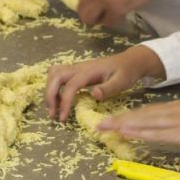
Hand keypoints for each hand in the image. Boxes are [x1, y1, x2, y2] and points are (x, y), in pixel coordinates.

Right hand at [44, 45, 164, 121]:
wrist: (129, 61)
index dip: (65, 101)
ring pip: (54, 73)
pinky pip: (59, 75)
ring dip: (50, 90)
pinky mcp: (77, 70)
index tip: (63, 117)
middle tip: (52, 114)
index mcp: (89, 71)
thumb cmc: (126, 72)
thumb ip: (107, 88)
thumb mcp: (121, 82)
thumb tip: (93, 94)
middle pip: (56, 76)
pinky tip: (59, 100)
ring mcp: (77, 67)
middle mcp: (80, 67)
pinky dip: (54, 86)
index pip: (71, 85)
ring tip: (53, 108)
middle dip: (50, 95)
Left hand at [76, 0, 161, 25]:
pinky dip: (115, 20)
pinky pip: (108, 23)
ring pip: (90, 19)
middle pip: (81, 10)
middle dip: (91, 15)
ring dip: (100, 19)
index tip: (97, 4)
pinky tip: (123, 12)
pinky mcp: (116, 9)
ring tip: (112, 14)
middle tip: (103, 13)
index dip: (88, 2)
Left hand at [98, 101, 179, 151]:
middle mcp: (174, 112)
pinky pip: (157, 133)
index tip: (113, 121)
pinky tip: (129, 133)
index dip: (128, 117)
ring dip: (124, 125)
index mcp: (177, 108)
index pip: (147, 112)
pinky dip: (141, 132)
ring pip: (145, 122)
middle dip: (119, 120)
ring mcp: (178, 121)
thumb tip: (163, 133)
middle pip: (141, 115)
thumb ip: (179, 125)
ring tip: (106, 128)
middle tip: (100, 125)